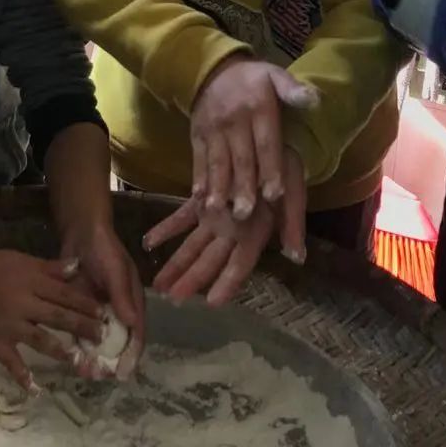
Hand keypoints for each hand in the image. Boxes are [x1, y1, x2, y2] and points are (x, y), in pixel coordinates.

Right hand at [0, 244, 104, 391]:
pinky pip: (10, 362)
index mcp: (29, 281)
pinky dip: (22, 377)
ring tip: (80, 361)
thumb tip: (78, 267)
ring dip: (62, 351)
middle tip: (103, 338)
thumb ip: (49, 268)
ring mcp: (7, 325)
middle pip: (58, 317)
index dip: (86, 305)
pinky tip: (36, 390)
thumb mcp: (20, 259)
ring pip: (40, 340)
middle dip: (83, 328)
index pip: (64, 294)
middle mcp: (21, 303)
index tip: (105, 314)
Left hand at [61, 221, 144, 375]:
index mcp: (133, 303)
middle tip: (97, 375)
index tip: (123, 374)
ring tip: (83, 372)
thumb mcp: (115, 270)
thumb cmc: (104, 248)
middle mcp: (118, 312)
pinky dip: (77, 346)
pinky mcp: (79, 310)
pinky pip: (79, 333)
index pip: (136, 334)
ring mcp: (98, 313)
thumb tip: (132, 323)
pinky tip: (68, 358)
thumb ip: (122, 295)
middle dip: (109, 362)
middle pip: (117, 344)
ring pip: (97, 342)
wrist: (81, 233)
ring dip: (92, 358)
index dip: (131, 355)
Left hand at [146, 147, 306, 303]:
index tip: (212, 302)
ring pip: (193, 245)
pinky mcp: (203, 202)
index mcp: (256, 232)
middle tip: (172, 299)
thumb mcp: (292, 193)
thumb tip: (297, 256)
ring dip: (176, 264)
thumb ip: (293, 224)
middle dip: (193, 280)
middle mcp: (234, 231)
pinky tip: (148, 242)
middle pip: (211, 260)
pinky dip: (165, 230)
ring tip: (156, 284)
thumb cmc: (284, 169)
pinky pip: (181, 219)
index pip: (240, 264)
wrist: (267, 144)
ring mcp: (216, 218)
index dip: (228, 283)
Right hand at [191, 56, 316, 217]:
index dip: (270, 169)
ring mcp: (213, 130)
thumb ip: (292, 89)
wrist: (211, 70)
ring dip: (218, 187)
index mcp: (259, 108)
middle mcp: (235, 121)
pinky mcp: (197, 136)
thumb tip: (314, 99)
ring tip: (218, 211)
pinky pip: (198, 159)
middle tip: (245, 214)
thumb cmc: (252, 80)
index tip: (274, 195)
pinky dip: (198, 178)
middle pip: (241, 159)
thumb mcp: (274, 75)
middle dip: (243, 187)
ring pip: (218, 162)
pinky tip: (199, 198)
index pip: (266, 143)